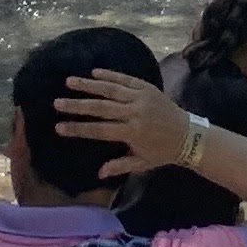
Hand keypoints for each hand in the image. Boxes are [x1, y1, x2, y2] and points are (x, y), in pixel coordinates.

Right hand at [49, 74, 190, 171]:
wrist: (189, 135)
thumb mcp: (141, 163)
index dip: (78, 128)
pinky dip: (110, 75)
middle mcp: (135, 113)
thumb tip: (99, 173)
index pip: (99, 130)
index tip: (59, 127)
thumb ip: (120, 166)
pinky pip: (126, 79)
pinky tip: (94, 72)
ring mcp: (141, 98)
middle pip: (100, 108)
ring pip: (111, 89)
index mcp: (132, 133)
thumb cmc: (162, 152)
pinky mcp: (148, 87)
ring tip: (69, 81)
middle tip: (57, 102)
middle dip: (77, 105)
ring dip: (88, 85)